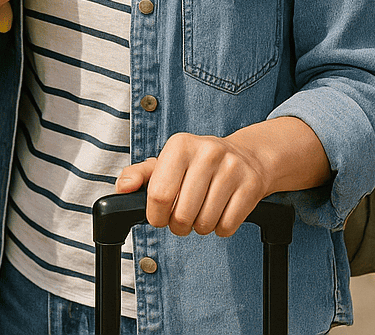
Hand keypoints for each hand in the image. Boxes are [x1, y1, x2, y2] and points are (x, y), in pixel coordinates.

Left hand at [115, 132, 267, 237]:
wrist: (247, 156)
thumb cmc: (198, 164)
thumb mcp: (166, 162)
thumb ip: (139, 175)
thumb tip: (122, 188)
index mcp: (180, 145)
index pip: (158, 195)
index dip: (156, 216)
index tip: (160, 216)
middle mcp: (207, 152)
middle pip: (181, 215)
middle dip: (178, 226)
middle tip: (182, 218)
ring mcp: (232, 168)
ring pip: (205, 223)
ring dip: (200, 227)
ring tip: (202, 213)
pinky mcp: (252, 186)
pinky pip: (227, 226)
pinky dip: (220, 228)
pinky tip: (220, 212)